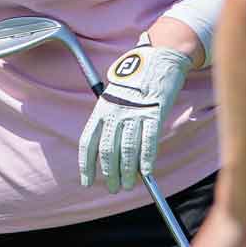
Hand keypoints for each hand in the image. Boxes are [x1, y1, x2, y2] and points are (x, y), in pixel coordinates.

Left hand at [78, 40, 191, 192]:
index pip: (88, 142)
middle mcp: (115, 112)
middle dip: (109, 174)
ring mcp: (135, 113)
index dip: (86, 165)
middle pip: (108, 151)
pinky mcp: (154, 113)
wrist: (159, 58)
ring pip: (128, 150)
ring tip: (128, 186)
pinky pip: (149, 141)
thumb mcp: (114, 94)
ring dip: (127, 172)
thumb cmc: (136, 78)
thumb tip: (111, 148)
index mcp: (101, 108)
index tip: (87, 182)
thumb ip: (110, 117)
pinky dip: (147, 160)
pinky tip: (146, 173)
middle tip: (114, 188)